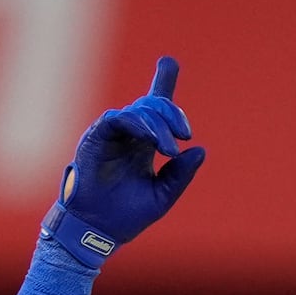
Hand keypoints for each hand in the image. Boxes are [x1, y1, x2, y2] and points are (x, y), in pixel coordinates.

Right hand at [40, 56, 206, 267]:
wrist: (98, 232)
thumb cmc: (127, 216)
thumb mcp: (163, 195)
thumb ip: (181, 174)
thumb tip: (200, 150)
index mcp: (143, 144)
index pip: (154, 108)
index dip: (162, 83)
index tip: (169, 63)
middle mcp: (129, 135)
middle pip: (152, 106)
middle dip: (171, 114)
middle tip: (185, 133)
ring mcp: (112, 135)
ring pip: (139, 112)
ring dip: (159, 126)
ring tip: (170, 149)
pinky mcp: (96, 138)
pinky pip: (117, 119)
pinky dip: (137, 125)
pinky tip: (152, 139)